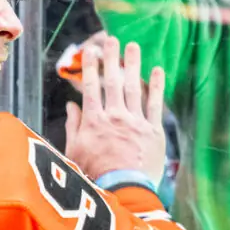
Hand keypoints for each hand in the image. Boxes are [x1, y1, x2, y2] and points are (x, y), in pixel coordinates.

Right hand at [64, 37, 168, 186]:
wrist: (123, 190)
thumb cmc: (94, 175)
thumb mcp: (74, 151)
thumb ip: (73, 126)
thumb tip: (71, 105)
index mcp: (94, 120)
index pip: (91, 87)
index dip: (91, 67)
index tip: (90, 50)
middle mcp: (115, 116)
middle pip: (113, 81)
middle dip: (111, 58)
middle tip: (112, 39)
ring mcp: (136, 122)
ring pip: (134, 87)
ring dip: (133, 64)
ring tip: (133, 46)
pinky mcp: (153, 132)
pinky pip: (155, 105)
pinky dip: (157, 86)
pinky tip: (158, 70)